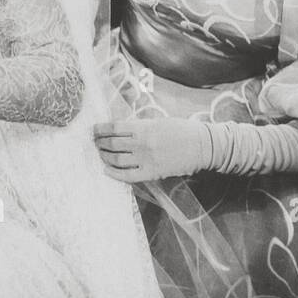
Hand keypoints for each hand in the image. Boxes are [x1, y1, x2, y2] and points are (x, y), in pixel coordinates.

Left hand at [93, 117, 210, 182]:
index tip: (94, 130)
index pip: (114, 128)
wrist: (203, 146)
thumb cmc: (183, 130)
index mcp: (144, 127)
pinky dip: (114, 173)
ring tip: (100, 155)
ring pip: (116, 160)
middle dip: (99, 143)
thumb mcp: (159, 121)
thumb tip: (120, 129)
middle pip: (112, 144)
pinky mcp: (152, 173)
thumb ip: (140, 126)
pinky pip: (127, 176)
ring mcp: (146, 159)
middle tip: (95, 143)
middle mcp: (142, 143)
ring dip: (104, 157)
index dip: (100, 129)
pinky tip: (107, 170)